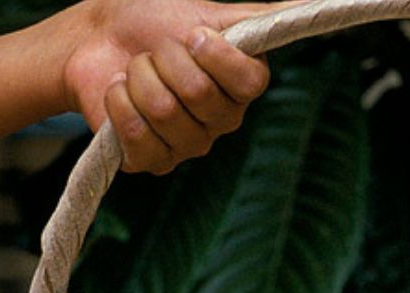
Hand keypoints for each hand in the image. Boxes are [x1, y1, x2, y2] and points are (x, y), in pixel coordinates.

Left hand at [62, 0, 278, 172]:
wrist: (98, 38)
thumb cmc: (155, 21)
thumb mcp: (210, 12)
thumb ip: (262, 17)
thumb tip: (311, 3)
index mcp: (243, 86)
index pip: (248, 80)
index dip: (214, 54)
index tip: (193, 34)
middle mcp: (222, 121)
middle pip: (199, 94)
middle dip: (165, 59)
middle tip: (157, 52)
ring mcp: (187, 145)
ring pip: (164, 112)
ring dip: (139, 78)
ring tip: (136, 71)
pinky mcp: (150, 160)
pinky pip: (138, 135)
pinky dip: (119, 103)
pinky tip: (120, 93)